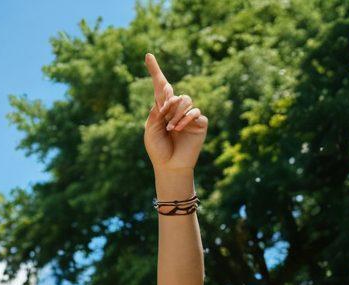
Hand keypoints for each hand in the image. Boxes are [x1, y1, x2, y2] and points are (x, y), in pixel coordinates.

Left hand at [143, 54, 207, 172]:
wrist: (169, 165)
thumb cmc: (157, 149)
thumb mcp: (151, 130)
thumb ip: (156, 112)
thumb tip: (166, 97)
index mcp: (161, 109)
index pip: (160, 87)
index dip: (154, 70)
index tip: (147, 55)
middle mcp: (176, 109)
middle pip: (175, 94)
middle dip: (167, 103)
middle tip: (163, 118)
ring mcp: (189, 115)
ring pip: (186, 100)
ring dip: (176, 113)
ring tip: (170, 128)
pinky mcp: (200, 122)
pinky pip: (195, 112)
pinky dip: (185, 119)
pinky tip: (178, 129)